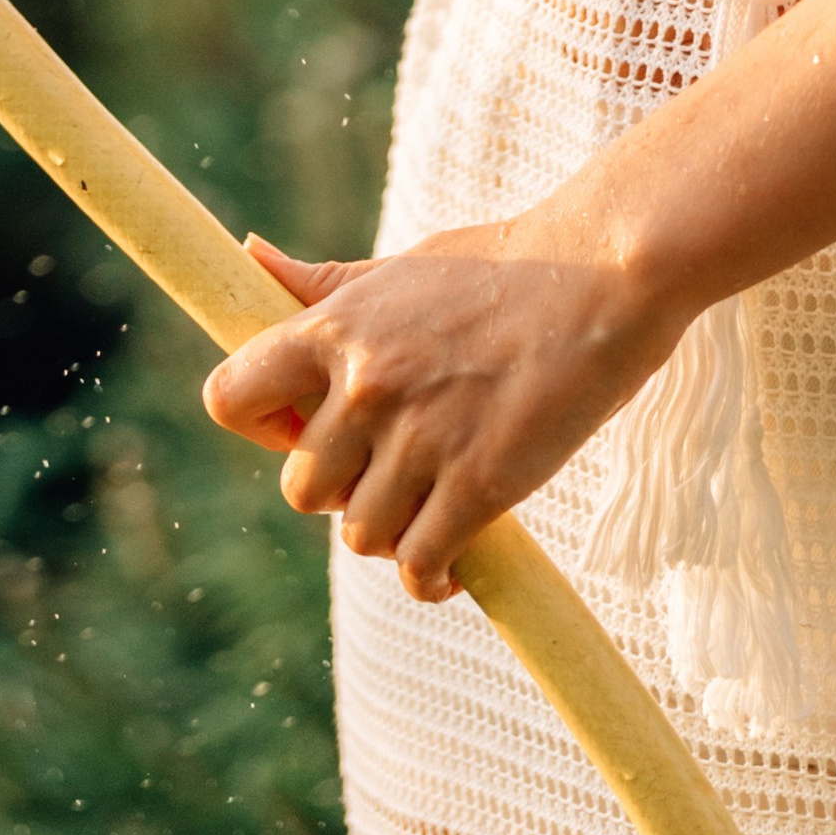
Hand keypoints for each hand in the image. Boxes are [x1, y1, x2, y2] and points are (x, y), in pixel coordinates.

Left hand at [201, 218, 680, 604]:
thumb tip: (249, 255)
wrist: (604, 275)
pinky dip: (428, 579)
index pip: (231, 397)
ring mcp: (421, 438)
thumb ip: (325, 285)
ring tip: (427, 509)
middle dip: (340, 490)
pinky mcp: (478, 484)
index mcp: (338, 327)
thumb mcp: (402, 268)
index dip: (257, 427)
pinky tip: (448, 563)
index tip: (298, 430)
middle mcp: (366, 384)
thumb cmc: (505, 266)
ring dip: (390, 533)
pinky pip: (418, 567)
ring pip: (359, 536)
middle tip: (390, 470)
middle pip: (303, 489)